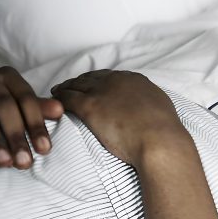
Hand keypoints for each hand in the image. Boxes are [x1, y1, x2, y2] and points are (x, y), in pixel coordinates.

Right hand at [0, 66, 62, 168]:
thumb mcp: (16, 99)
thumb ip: (36, 106)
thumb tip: (59, 110)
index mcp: (9, 77)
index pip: (26, 99)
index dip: (36, 124)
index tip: (44, 149)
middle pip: (5, 106)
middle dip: (16, 135)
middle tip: (25, 162)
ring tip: (5, 162)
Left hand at [51, 70, 185, 165]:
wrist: (159, 142)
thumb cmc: (163, 133)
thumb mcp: (160, 109)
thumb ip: (149, 103)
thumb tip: (147, 108)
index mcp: (136, 81)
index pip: (111, 77)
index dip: (99, 81)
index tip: (93, 86)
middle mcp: (118, 81)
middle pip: (91, 78)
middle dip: (80, 82)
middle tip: (70, 87)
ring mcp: (102, 92)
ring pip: (77, 85)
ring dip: (66, 88)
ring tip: (57, 92)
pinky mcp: (90, 106)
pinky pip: (68, 98)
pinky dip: (59, 98)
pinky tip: (53, 102)